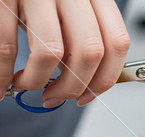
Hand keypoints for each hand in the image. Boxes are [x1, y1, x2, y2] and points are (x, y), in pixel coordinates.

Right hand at [0, 0, 129, 106]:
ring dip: (37, 81)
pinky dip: (3, 73)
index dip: (104, 80)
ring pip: (52, 52)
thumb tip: (84, 86)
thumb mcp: (67, 13)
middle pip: (89, 53)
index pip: (116, 44)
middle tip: (55, 97)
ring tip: (27, 84)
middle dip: (71, 87)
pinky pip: (8, 45)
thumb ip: (80, 41)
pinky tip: (4, 80)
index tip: (87, 97)